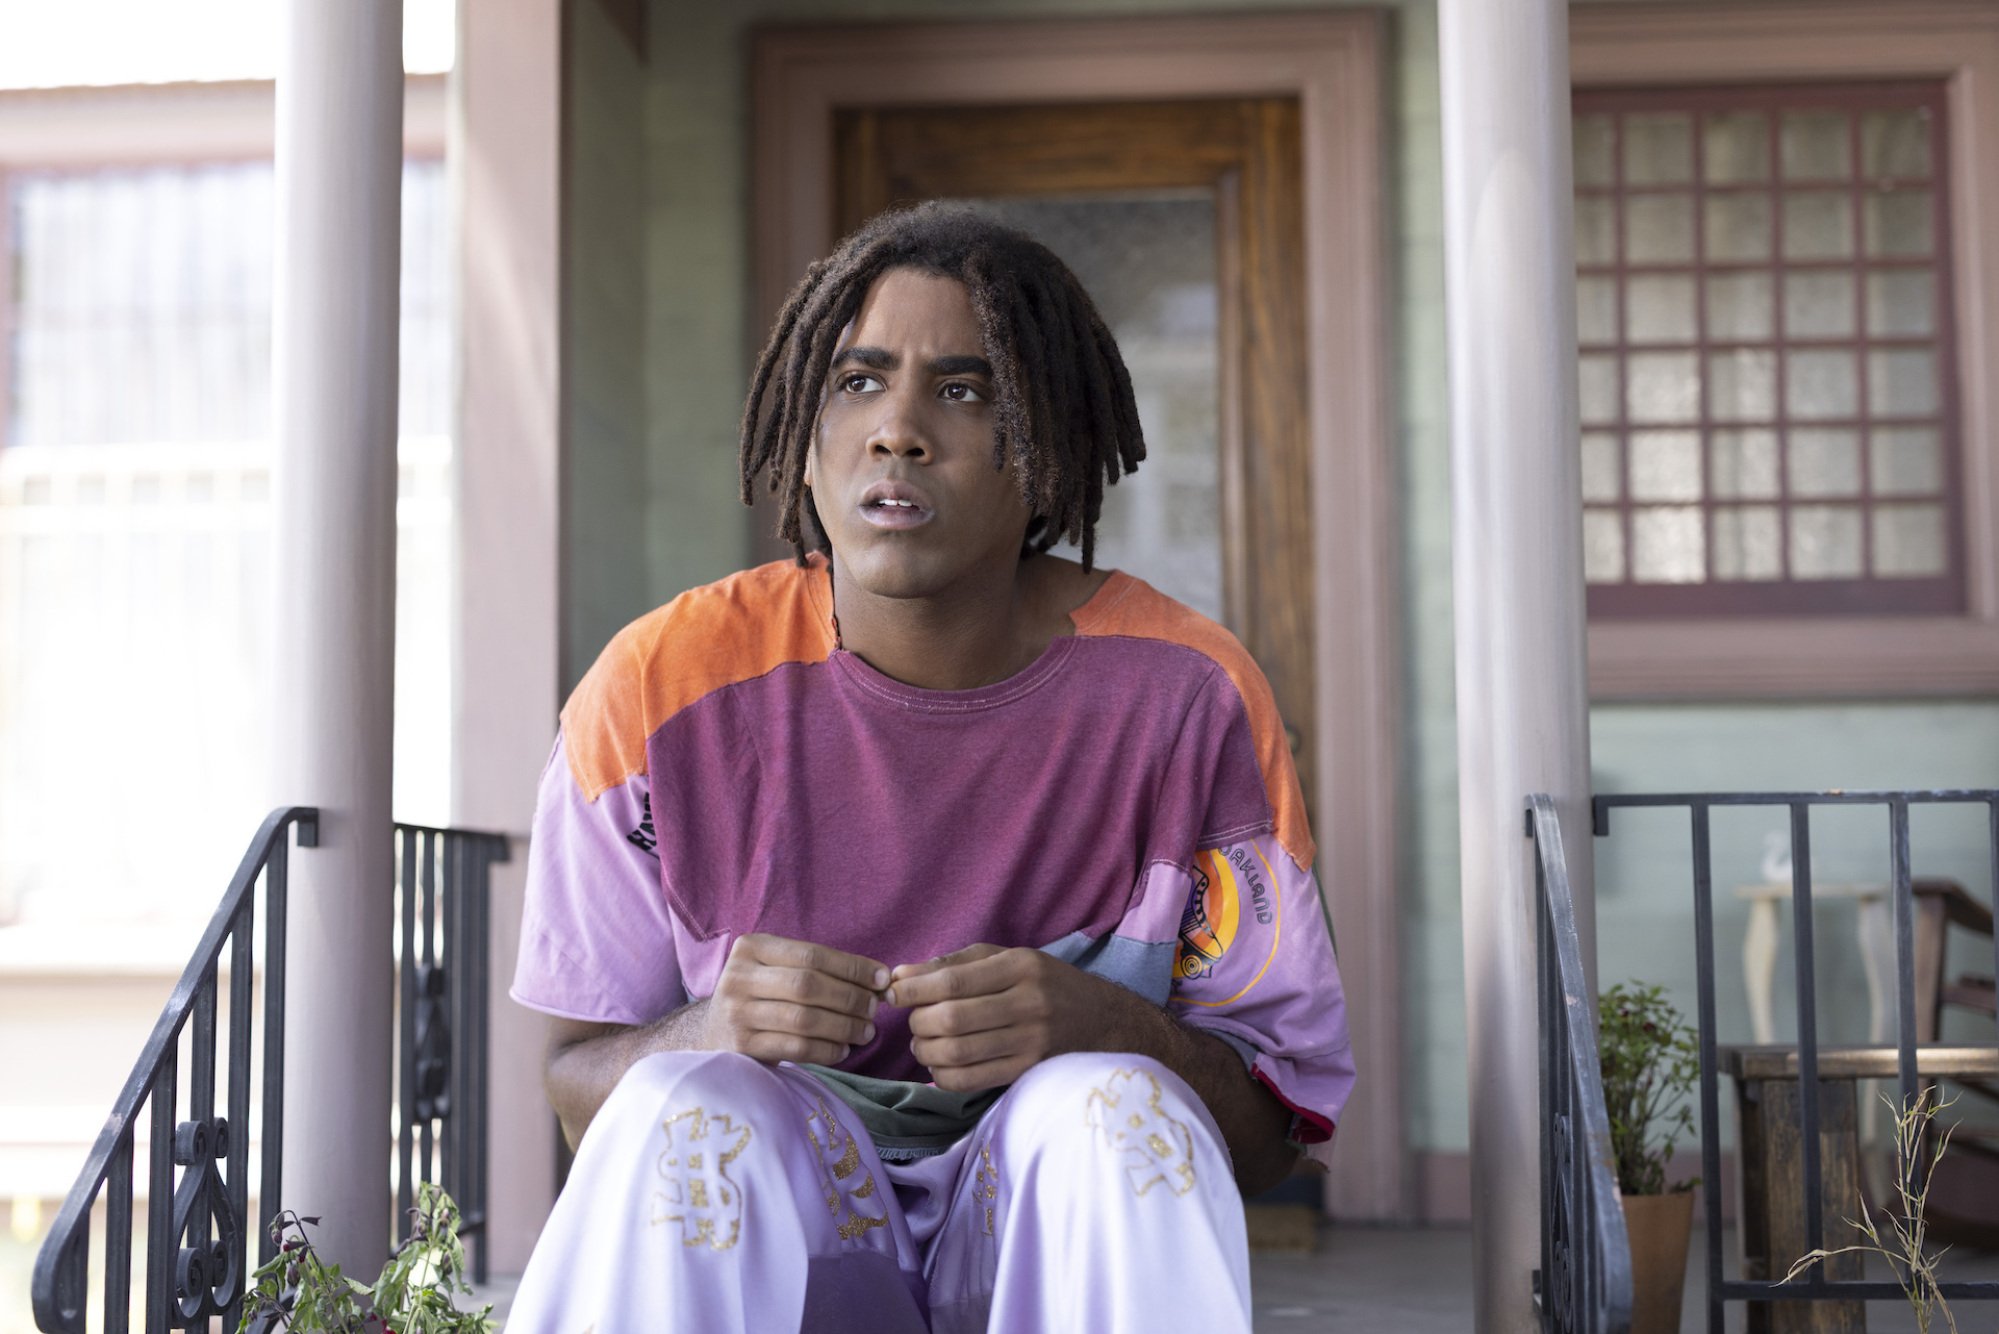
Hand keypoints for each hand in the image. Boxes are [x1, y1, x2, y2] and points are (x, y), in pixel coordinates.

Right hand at [701, 933, 886, 1065]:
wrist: (711, 1033)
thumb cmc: (759, 996)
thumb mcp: (775, 970)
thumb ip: (816, 969)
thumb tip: (878, 980)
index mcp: (751, 948)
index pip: (812, 955)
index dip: (852, 968)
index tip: (882, 979)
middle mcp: (738, 977)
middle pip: (808, 985)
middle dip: (850, 998)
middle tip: (874, 1010)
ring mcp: (737, 1013)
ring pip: (804, 1019)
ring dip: (843, 1026)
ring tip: (865, 1032)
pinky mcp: (741, 1047)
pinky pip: (795, 1048)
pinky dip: (826, 1050)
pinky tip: (842, 1050)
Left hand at [888, 944, 1140, 1091]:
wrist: (1104, 1021)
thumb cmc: (1045, 983)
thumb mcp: (1008, 958)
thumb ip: (954, 963)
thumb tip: (899, 976)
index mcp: (1020, 966)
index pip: (952, 980)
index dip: (913, 989)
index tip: (893, 992)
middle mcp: (1028, 1002)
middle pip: (950, 1018)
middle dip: (918, 1022)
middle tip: (913, 1022)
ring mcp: (1031, 1041)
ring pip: (957, 1052)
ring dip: (926, 1052)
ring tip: (923, 1045)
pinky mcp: (1029, 1071)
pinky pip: (972, 1080)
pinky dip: (943, 1077)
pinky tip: (939, 1067)